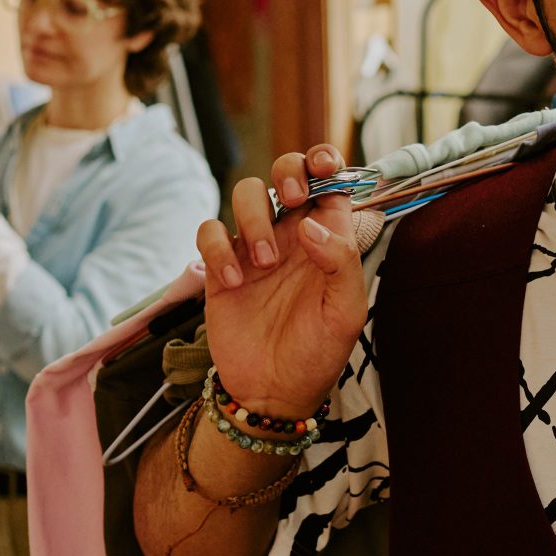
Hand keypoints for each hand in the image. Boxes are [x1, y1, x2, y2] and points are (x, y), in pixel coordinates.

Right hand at [196, 145, 370, 419]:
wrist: (273, 393)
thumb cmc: (318, 353)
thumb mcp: (346, 311)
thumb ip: (341, 261)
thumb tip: (310, 223)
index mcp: (328, 238)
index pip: (329, 182)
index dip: (326, 162)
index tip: (324, 164)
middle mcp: (291, 235)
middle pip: (285, 173)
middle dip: (288, 171)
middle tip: (292, 199)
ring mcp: (253, 248)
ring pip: (245, 194)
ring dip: (254, 217)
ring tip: (265, 262)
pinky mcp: (220, 268)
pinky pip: (209, 232)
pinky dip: (217, 248)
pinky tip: (234, 280)